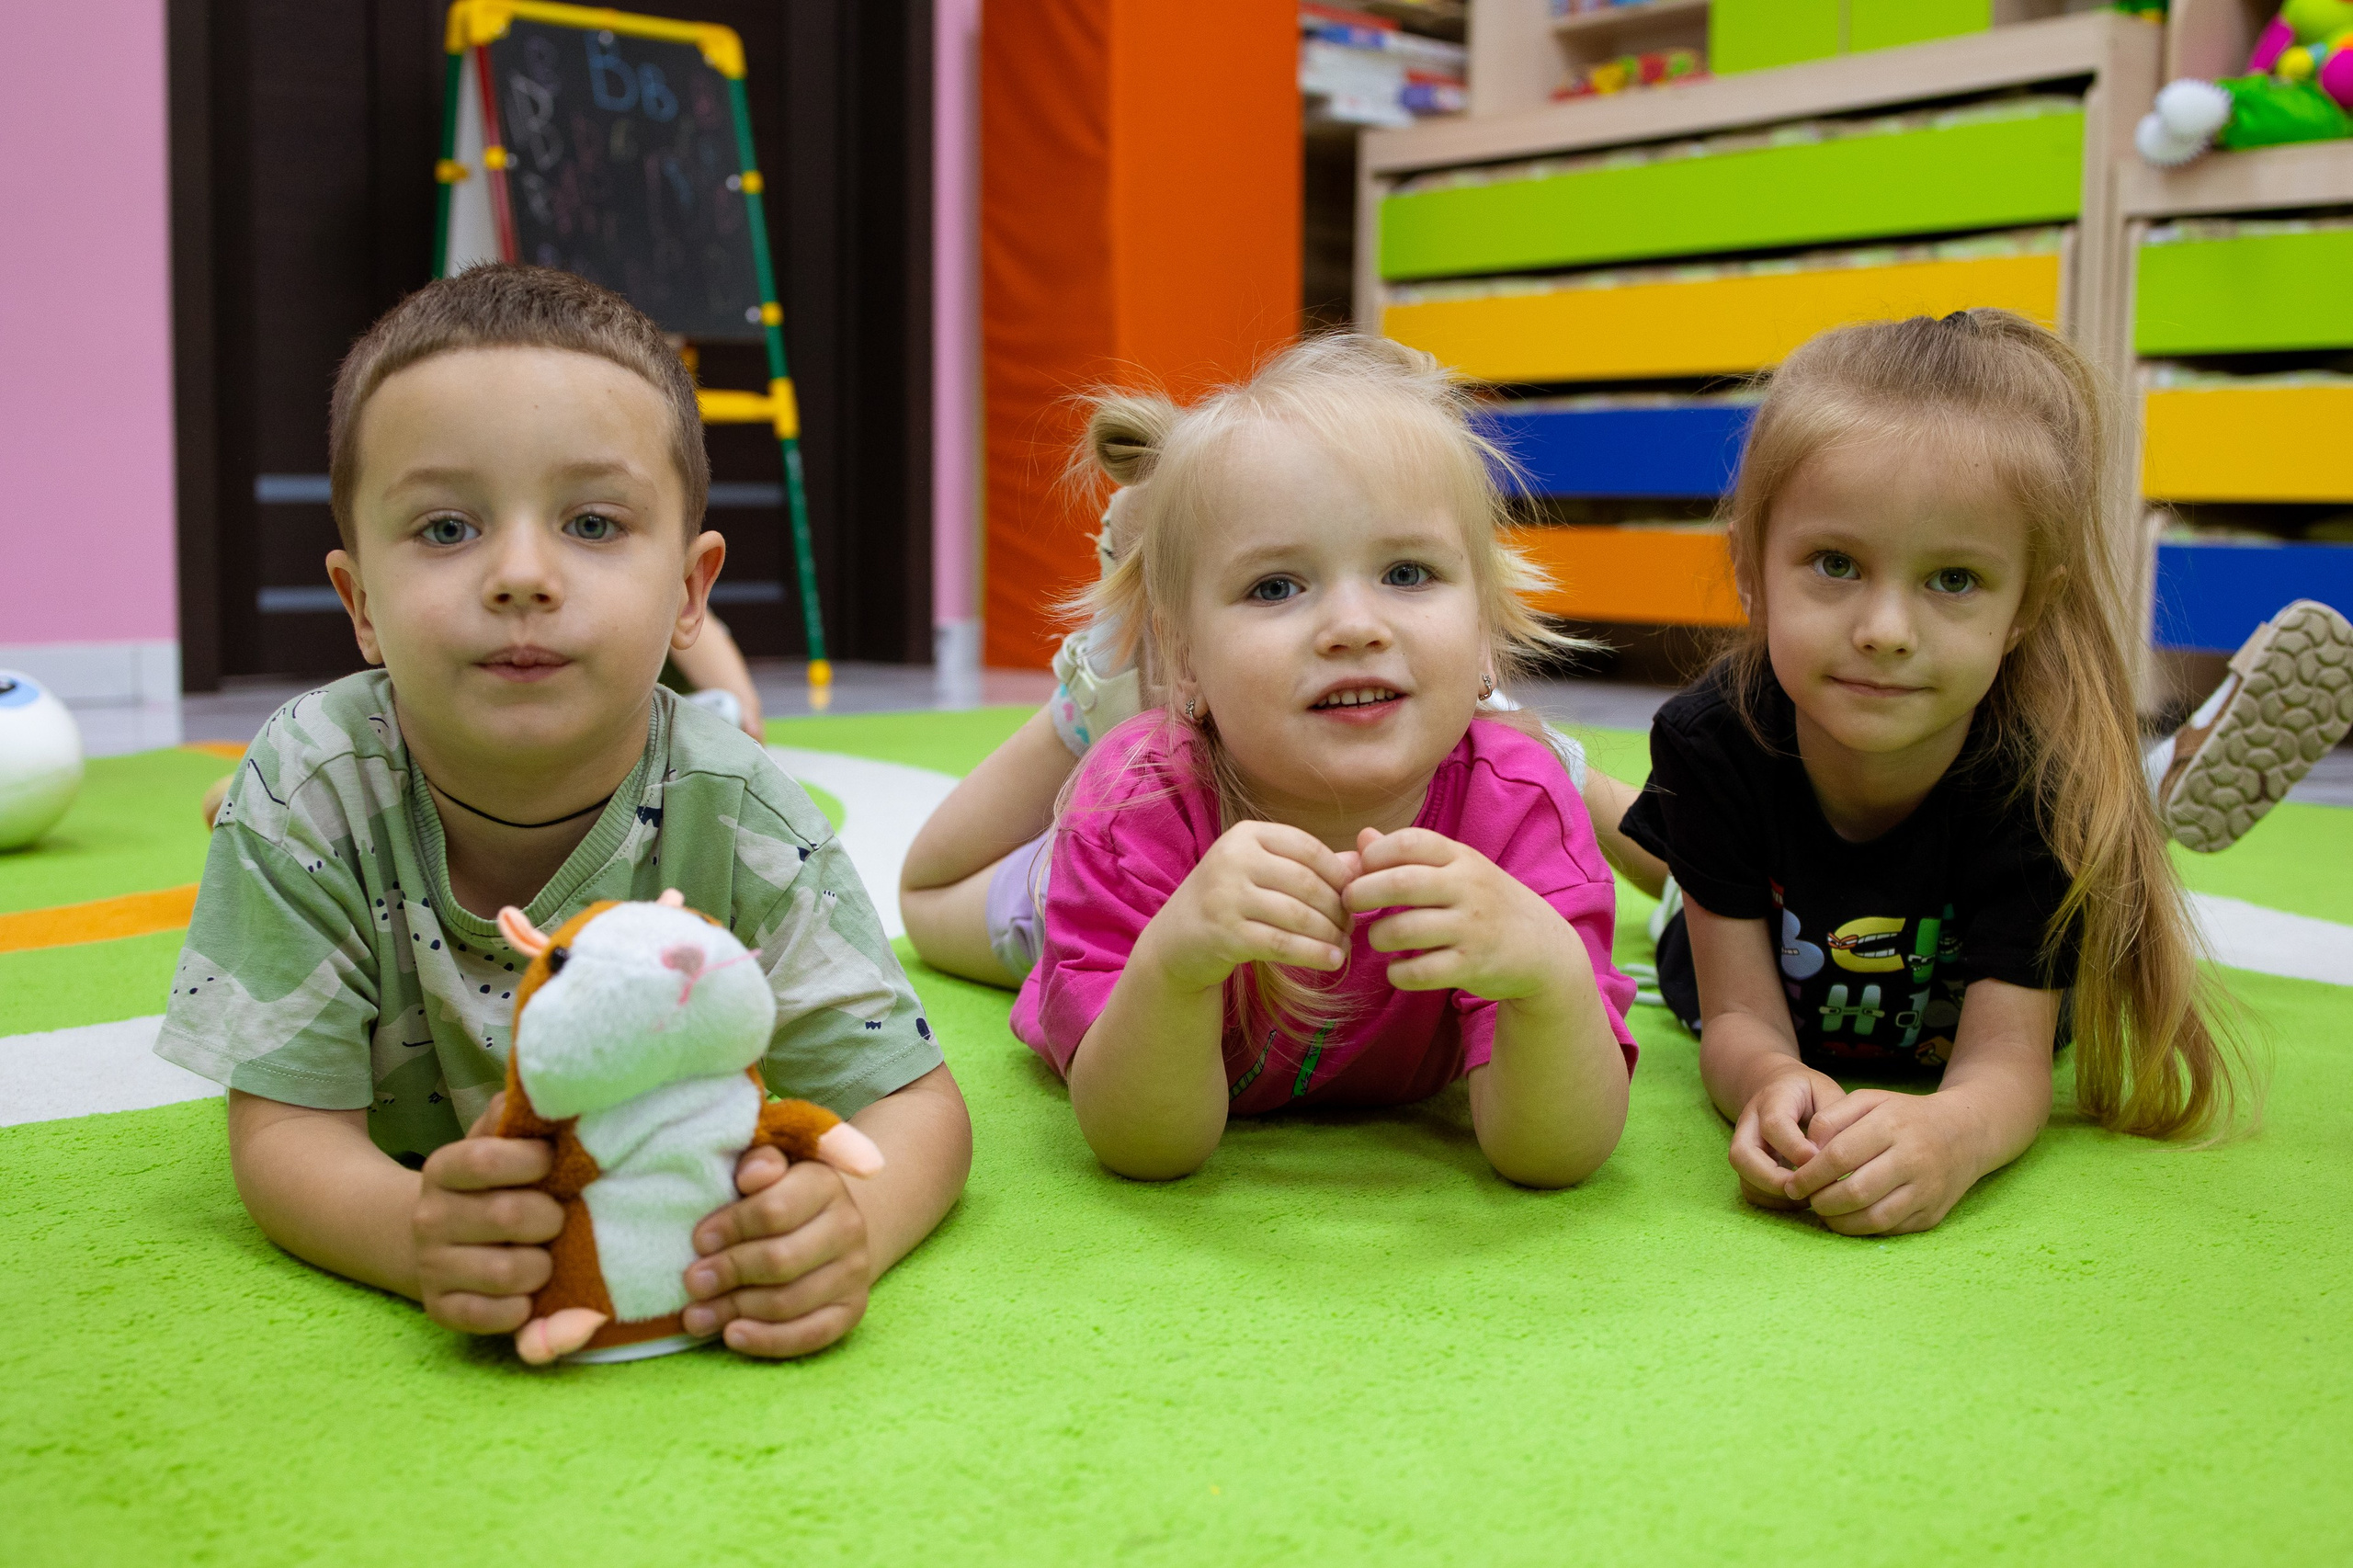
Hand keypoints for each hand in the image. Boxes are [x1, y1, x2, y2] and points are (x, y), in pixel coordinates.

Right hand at [412, 1093, 563, 1335]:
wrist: (430, 1238)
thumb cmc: (485, 1185)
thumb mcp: (493, 1142)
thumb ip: (512, 1117)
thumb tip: (537, 1092)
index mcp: (444, 1168)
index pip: (487, 1159)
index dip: (532, 1161)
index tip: (553, 1163)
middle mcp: (430, 1217)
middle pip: (508, 1216)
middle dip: (550, 1219)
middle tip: (557, 1219)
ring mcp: (431, 1266)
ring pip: (506, 1272)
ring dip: (541, 1266)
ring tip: (544, 1257)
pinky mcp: (440, 1309)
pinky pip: (491, 1317)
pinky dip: (520, 1309)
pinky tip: (527, 1295)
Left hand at [681, 1143, 873, 1356]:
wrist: (826, 1228)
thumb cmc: (779, 1196)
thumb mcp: (769, 1167)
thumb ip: (759, 1161)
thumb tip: (751, 1176)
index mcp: (825, 1183)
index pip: (774, 1209)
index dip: (731, 1227)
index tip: (698, 1240)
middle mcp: (849, 1226)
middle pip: (780, 1260)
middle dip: (729, 1273)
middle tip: (692, 1281)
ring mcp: (855, 1271)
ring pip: (789, 1301)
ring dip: (735, 1311)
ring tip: (696, 1315)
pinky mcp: (852, 1310)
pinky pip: (811, 1335)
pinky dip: (767, 1341)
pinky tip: (732, 1336)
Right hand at [1146, 820, 1353, 990]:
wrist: (1176, 942)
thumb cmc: (1231, 902)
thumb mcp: (1265, 874)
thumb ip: (1310, 865)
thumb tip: (1363, 863)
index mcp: (1245, 835)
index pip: (1308, 848)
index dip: (1340, 874)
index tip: (1356, 896)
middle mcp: (1232, 859)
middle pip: (1306, 883)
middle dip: (1338, 909)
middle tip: (1352, 927)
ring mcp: (1225, 896)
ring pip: (1297, 915)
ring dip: (1329, 934)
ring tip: (1344, 946)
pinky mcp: (1224, 934)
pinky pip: (1282, 944)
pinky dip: (1313, 954)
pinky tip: (1333, 962)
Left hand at [1342, 827, 1567, 1001]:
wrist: (1543, 948)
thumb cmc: (1486, 903)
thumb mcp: (1457, 870)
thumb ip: (1409, 855)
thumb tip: (1363, 837)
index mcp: (1461, 858)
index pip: (1409, 842)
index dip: (1374, 854)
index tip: (1362, 870)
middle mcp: (1468, 888)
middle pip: (1401, 883)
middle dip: (1363, 893)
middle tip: (1351, 904)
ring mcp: (1471, 928)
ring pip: (1404, 929)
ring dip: (1378, 936)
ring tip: (1379, 938)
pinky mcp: (1472, 965)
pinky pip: (1420, 971)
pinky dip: (1398, 973)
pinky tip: (1398, 968)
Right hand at [1727, 1067, 1844, 1209]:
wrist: (1781, 1089)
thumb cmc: (1810, 1094)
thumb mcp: (1827, 1092)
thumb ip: (1832, 1119)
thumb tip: (1828, 1156)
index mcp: (1772, 1098)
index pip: (1773, 1125)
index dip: (1796, 1149)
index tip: (1822, 1162)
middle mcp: (1749, 1123)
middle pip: (1741, 1155)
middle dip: (1774, 1180)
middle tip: (1808, 1188)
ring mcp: (1743, 1146)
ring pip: (1744, 1178)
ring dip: (1776, 1195)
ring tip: (1810, 1194)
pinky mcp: (1747, 1167)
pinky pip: (1752, 1192)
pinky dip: (1775, 1202)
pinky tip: (1802, 1197)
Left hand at [1782, 1089, 1981, 1235]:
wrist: (1965, 1132)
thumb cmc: (1905, 1115)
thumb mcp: (1869, 1099)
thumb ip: (1831, 1118)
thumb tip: (1805, 1149)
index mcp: (1892, 1125)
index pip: (1840, 1156)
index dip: (1810, 1174)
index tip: (1792, 1182)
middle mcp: (1913, 1159)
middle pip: (1855, 1192)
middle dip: (1821, 1201)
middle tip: (1805, 1199)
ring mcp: (1927, 1190)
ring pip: (1873, 1218)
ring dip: (1838, 1221)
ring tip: (1822, 1211)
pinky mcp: (1932, 1214)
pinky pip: (1890, 1230)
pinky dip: (1861, 1229)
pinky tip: (1847, 1218)